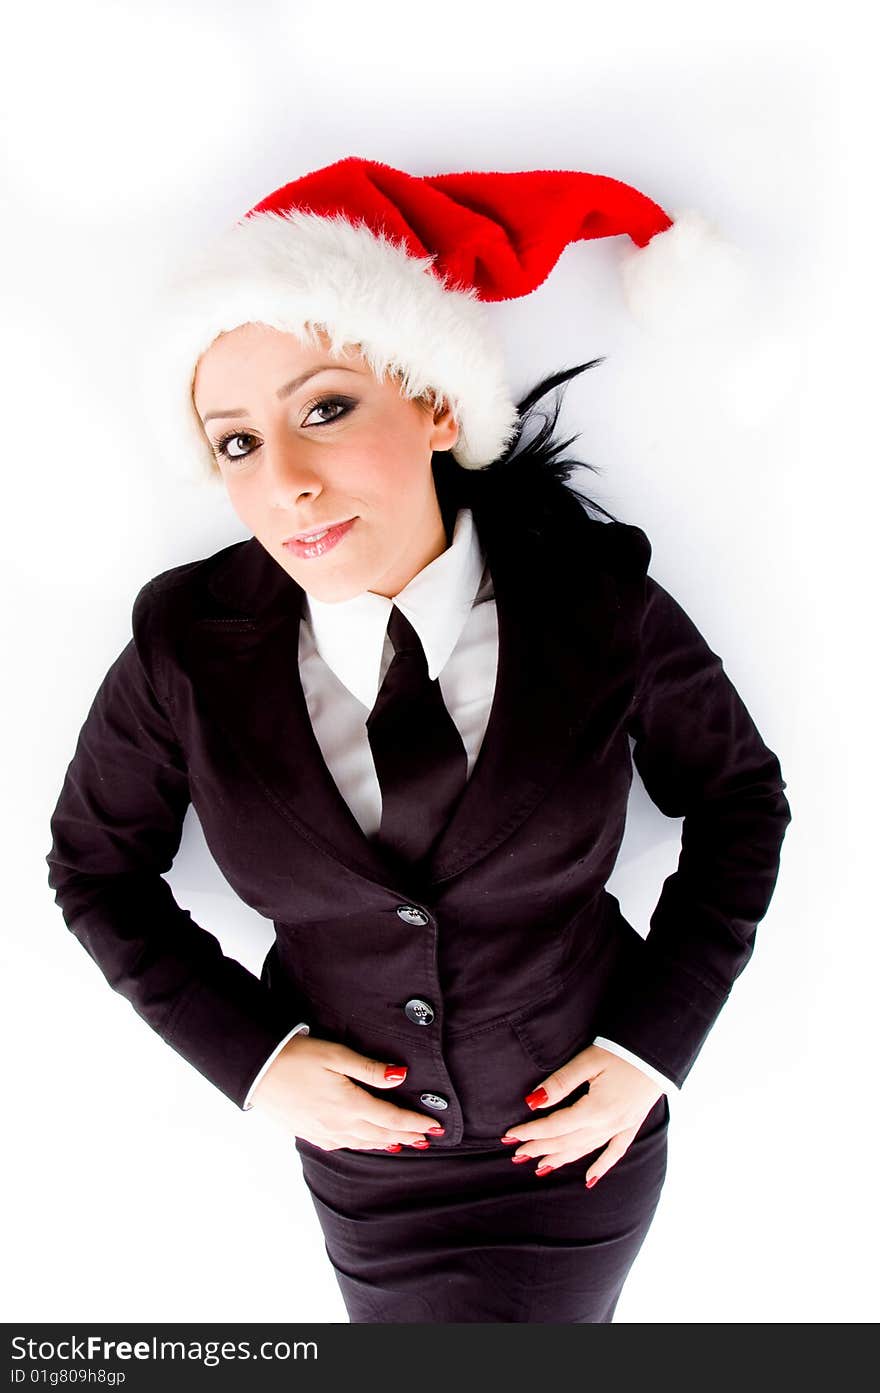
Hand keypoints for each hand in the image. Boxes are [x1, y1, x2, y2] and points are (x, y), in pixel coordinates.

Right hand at [248, 1034, 443, 1150]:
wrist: (257, 1070)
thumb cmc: (296, 1057)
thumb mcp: (336, 1055)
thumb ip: (369, 1069)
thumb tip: (399, 1077)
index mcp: (349, 1105)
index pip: (392, 1119)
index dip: (415, 1123)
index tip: (435, 1126)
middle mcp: (338, 1125)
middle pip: (381, 1134)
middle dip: (406, 1135)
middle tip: (427, 1138)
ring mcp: (322, 1132)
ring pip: (363, 1143)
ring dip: (386, 1143)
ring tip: (403, 1143)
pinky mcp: (309, 1133)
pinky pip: (343, 1145)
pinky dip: (362, 1145)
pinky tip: (365, 1143)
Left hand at [500, 1044, 662, 1186]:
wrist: (659, 1051)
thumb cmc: (623, 1050)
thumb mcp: (589, 1061)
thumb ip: (561, 1083)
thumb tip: (534, 1102)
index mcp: (596, 1109)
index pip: (555, 1126)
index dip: (530, 1132)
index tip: (510, 1136)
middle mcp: (608, 1125)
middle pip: (567, 1142)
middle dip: (539, 1148)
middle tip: (516, 1155)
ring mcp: (622, 1127)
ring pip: (585, 1149)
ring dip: (561, 1158)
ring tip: (539, 1166)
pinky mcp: (632, 1124)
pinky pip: (615, 1152)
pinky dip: (601, 1167)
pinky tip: (589, 1179)